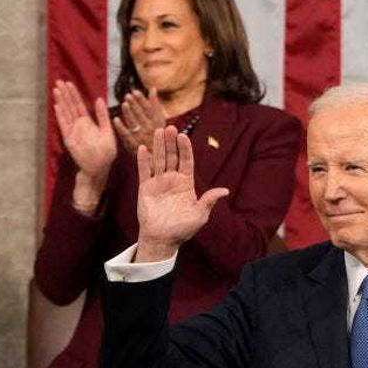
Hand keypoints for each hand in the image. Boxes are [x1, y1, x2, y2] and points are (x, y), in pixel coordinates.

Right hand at [53, 80, 116, 190]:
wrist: (99, 168)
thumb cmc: (105, 152)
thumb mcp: (107, 131)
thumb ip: (102, 116)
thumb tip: (99, 99)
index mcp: (88, 122)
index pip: (79, 104)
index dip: (74, 94)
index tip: (69, 82)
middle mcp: (79, 124)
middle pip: (70, 106)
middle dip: (65, 94)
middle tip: (58, 81)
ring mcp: (73, 131)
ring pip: (66, 113)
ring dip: (61, 102)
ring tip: (56, 90)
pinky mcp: (69, 139)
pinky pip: (64, 125)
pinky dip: (61, 116)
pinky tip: (57, 106)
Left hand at [113, 88, 166, 152]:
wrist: (157, 156)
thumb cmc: (156, 133)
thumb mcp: (160, 119)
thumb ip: (155, 104)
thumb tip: (152, 88)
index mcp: (158, 122)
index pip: (150, 109)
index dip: (142, 100)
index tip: (135, 92)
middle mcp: (151, 129)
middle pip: (141, 115)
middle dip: (134, 104)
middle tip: (127, 96)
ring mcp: (142, 138)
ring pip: (134, 123)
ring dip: (128, 113)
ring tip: (124, 104)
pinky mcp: (134, 145)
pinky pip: (127, 135)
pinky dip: (121, 127)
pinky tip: (116, 119)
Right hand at [135, 126, 229, 261]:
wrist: (162, 240)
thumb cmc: (183, 229)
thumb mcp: (200, 215)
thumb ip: (209, 201)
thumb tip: (225, 191)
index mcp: (186, 183)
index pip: (187, 161)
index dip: (185, 148)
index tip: (184, 136)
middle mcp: (172, 179)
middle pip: (172, 156)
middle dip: (171, 142)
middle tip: (170, 127)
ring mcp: (158, 182)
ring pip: (158, 160)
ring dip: (158, 146)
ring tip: (158, 131)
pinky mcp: (145, 188)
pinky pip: (144, 171)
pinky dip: (143, 160)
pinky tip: (143, 148)